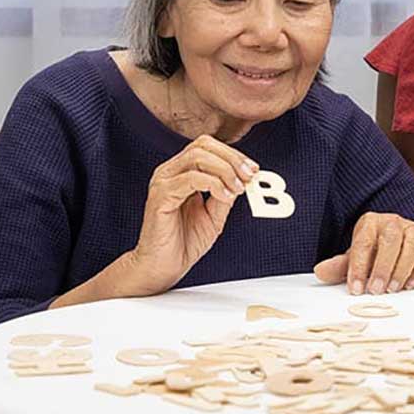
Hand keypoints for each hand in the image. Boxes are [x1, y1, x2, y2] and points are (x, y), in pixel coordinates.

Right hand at [121, 135, 257, 295]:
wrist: (162, 267)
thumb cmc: (182, 242)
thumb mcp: (214, 214)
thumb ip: (226, 194)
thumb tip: (244, 178)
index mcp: (180, 172)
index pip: (207, 147)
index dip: (233, 154)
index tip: (253, 168)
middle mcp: (169, 172)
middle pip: (203, 145)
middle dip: (232, 158)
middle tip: (249, 175)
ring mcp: (162, 182)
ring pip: (197, 157)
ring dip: (225, 170)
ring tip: (238, 188)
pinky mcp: (160, 196)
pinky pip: (191, 179)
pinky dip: (214, 185)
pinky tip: (225, 197)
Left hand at [314, 212, 413, 294]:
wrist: (403, 251)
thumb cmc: (376, 255)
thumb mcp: (357, 260)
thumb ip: (340, 267)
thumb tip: (320, 272)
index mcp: (370, 223)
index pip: (364, 242)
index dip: (359, 266)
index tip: (356, 288)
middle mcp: (393, 222)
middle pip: (390, 239)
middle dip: (383, 267)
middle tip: (376, 290)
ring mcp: (413, 229)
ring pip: (411, 244)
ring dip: (401, 269)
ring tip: (393, 289)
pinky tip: (410, 285)